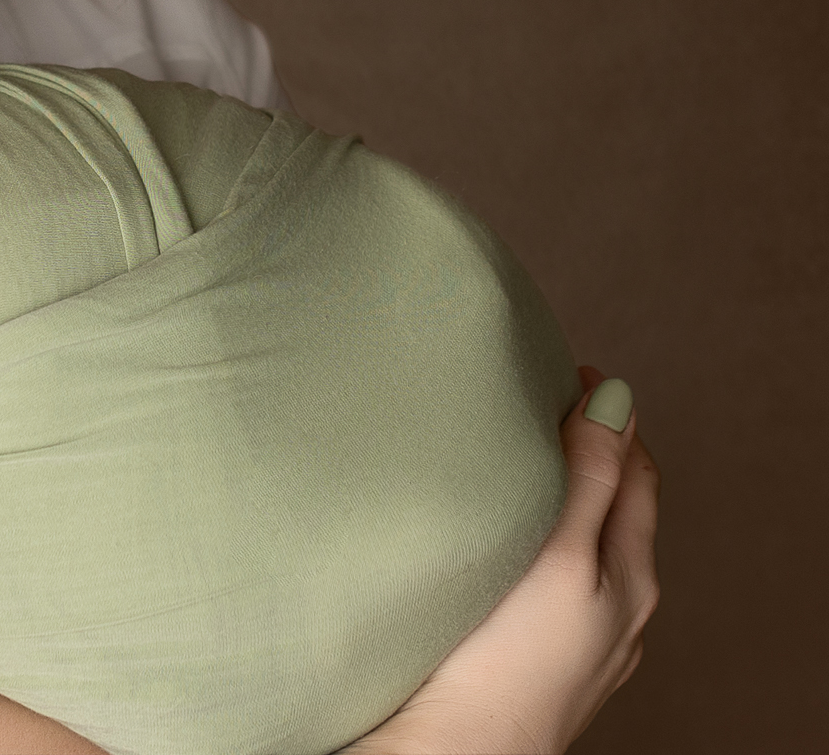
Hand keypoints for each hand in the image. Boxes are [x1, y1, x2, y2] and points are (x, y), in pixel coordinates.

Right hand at [348, 367, 660, 753]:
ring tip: (516, 464)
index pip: (638, 472)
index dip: (611, 417)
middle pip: (616, 510)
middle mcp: (618, 612)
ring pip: (584, 550)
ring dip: (562, 500)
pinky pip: (553, 585)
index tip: (569, 373)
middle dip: (590, 452)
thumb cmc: (503, 663)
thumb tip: (616, 400)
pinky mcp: (536, 660)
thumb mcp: (559, 556)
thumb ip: (590, 479)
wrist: (451, 752)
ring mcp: (580, 642)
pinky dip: (539, 544)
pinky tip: (502, 545)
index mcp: (631, 579)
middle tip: (541, 405)